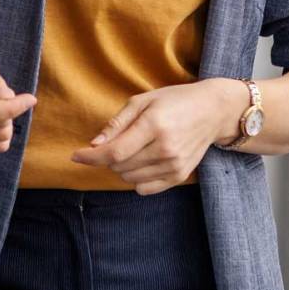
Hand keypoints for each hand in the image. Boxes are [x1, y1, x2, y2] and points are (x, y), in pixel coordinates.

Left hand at [69, 79, 248, 193]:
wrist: (212, 111)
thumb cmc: (174, 100)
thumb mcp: (143, 101)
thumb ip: (117, 123)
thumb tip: (95, 144)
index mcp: (154, 125)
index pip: (114, 151)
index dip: (91, 156)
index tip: (76, 156)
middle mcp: (165, 149)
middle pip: (120, 166)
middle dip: (108, 157)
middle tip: (116, 141)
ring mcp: (174, 165)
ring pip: (130, 178)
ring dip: (122, 167)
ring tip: (133, 148)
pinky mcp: (180, 176)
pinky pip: (145, 189)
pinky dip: (136, 179)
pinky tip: (142, 162)